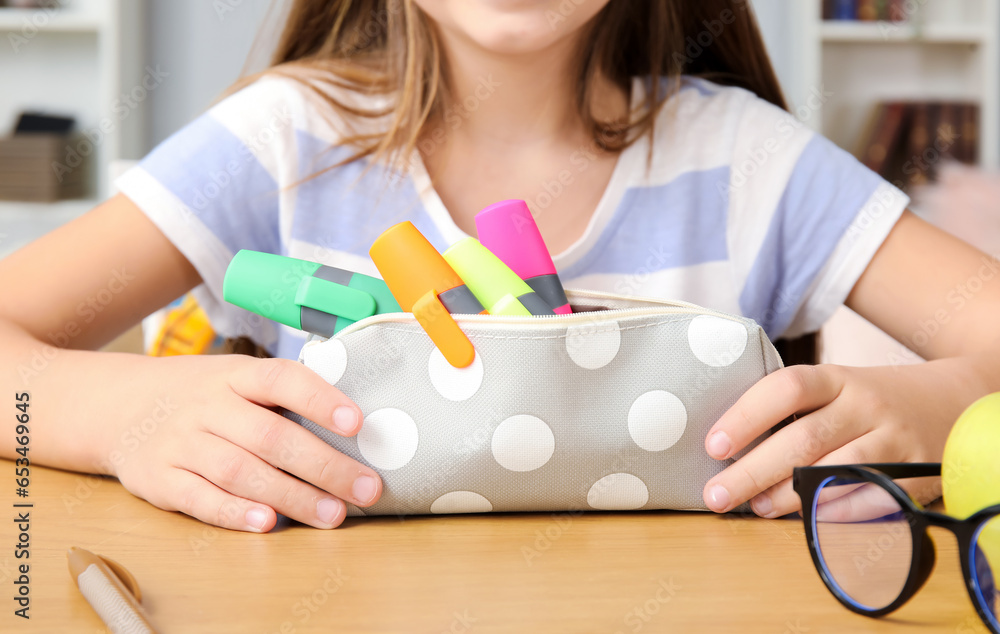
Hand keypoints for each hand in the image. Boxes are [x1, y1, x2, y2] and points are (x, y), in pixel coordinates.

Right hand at [100, 354, 381, 531]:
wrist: (118, 406)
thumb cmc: (203, 397)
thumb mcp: (237, 379)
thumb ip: (284, 398)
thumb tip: (354, 428)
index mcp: (236, 375)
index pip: (281, 379)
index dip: (320, 399)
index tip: (357, 423)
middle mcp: (208, 405)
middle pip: (270, 436)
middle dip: (324, 465)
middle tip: (366, 488)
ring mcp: (181, 442)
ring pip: (240, 471)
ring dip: (291, 496)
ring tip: (332, 514)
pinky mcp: (159, 479)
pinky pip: (199, 498)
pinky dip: (234, 512)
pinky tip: (268, 523)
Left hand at [700, 362, 970, 517]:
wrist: (953, 401)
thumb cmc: (867, 401)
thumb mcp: (835, 387)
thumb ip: (791, 410)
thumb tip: (724, 450)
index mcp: (836, 378)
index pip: (786, 388)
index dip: (746, 416)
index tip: (713, 445)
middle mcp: (866, 404)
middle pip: (802, 440)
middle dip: (752, 471)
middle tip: (716, 495)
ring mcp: (894, 439)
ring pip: (834, 472)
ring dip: (788, 496)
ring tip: (755, 508)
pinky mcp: (918, 474)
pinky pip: (869, 499)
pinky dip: (833, 513)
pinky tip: (805, 519)